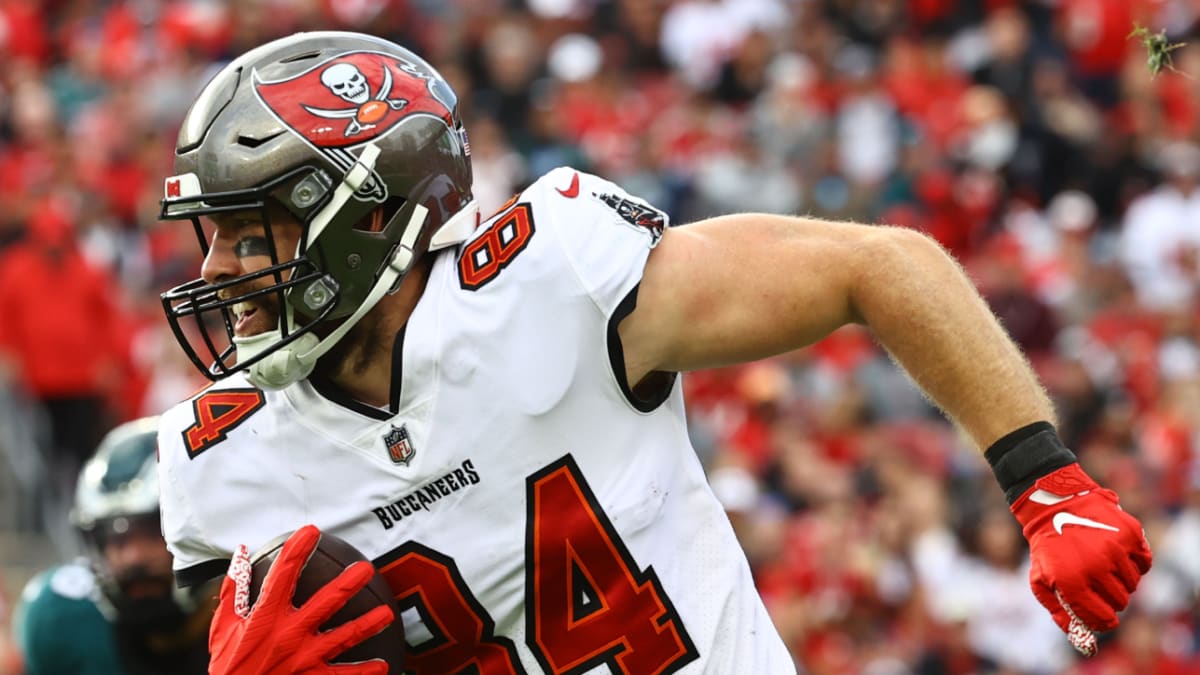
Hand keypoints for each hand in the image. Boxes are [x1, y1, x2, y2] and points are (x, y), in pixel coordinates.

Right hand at [208, 525, 394, 674]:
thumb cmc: (228, 667)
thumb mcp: (223, 629)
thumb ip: (233, 591)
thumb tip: (239, 554)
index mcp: (265, 618)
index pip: (282, 575)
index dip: (297, 550)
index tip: (311, 530)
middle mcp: (287, 635)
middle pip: (324, 603)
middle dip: (348, 583)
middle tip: (366, 568)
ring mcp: (302, 659)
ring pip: (343, 637)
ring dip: (367, 625)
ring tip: (387, 613)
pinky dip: (363, 672)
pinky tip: (383, 666)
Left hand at [1011, 464, 1152, 655]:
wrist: (1054, 504)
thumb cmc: (1048, 547)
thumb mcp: (1042, 581)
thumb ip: (1060, 613)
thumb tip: (1083, 640)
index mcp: (1072, 582)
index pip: (1103, 618)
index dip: (1104, 621)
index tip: (1104, 617)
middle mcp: (1096, 567)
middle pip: (1121, 602)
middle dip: (1111, 599)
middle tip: (1099, 585)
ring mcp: (1114, 549)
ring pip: (1133, 584)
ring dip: (1121, 580)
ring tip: (1103, 566)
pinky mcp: (1129, 534)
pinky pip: (1145, 562)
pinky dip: (1136, 563)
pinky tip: (1117, 554)